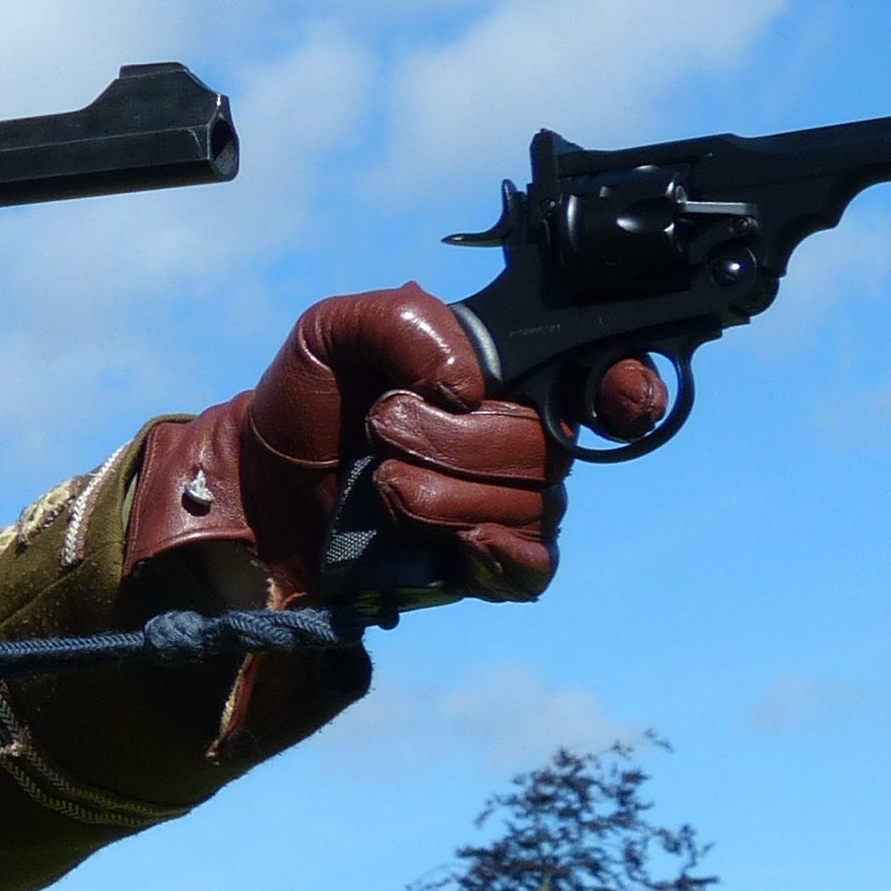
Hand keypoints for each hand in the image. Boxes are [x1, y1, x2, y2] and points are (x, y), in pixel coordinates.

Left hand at [132, 284, 662, 603]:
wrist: (259, 483)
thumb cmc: (306, 402)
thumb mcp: (332, 331)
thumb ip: (402, 323)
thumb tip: (469, 384)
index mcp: (504, 373)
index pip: (609, 375)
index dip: (632, 387)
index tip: (614, 400)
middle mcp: (521, 436)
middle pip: (548, 447)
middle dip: (456, 440)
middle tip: (381, 430)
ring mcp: (507, 501)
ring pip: (532, 504)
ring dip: (442, 492)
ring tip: (380, 481)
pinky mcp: (481, 560)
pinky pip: (533, 568)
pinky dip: (500, 552)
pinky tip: (461, 540)